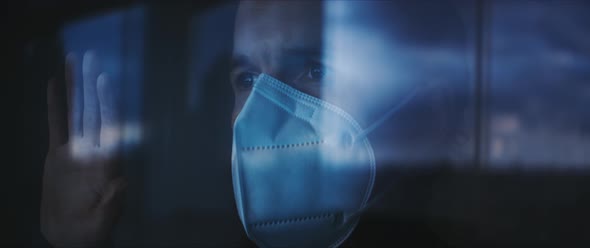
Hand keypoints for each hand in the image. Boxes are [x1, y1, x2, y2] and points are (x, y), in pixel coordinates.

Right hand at [41, 51, 126, 247]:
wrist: (69, 238)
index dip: (108, 104)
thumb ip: (113, 204)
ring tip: (73, 61)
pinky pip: (55, 125)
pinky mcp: (57, 156)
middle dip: (92, 86)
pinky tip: (53, 85)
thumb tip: (124, 182)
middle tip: (91, 57)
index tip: (104, 81)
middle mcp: (93, 152)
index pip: (110, 128)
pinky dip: (54, 105)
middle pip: (93, 112)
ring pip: (75, 113)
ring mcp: (75, 152)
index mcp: (107, 165)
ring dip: (75, 88)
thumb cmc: (89, 234)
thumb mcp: (102, 224)